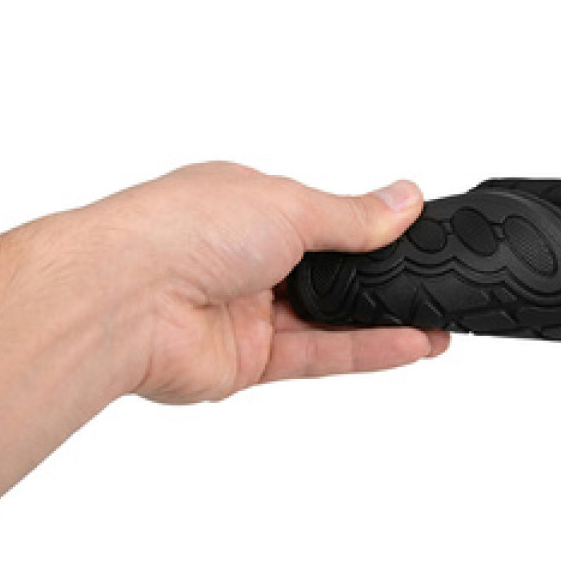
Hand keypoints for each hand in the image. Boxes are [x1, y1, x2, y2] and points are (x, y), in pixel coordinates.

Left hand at [88, 162, 449, 402]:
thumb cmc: (181, 230)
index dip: (369, 229)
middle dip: (380, 281)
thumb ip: (355, 217)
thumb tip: (404, 199)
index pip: (324, 217)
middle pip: (330, 273)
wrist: (121, 300)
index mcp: (249, 204)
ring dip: (384, 321)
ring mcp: (247, 311)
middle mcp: (247, 256)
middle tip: (434, 285)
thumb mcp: (291, 205)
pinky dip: (366, 351)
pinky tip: (411, 344)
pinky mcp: (247, 361)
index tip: (416, 237)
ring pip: (330, 319)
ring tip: (439, 323)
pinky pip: (318, 355)